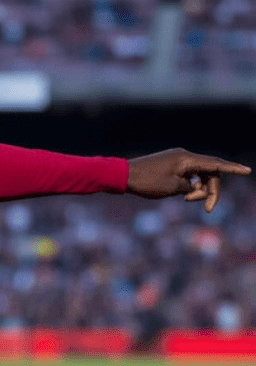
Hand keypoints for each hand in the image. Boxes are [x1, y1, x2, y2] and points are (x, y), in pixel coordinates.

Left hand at [126, 148, 250, 212]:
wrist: (122, 175)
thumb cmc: (146, 181)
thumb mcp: (173, 188)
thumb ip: (191, 187)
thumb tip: (195, 186)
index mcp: (186, 159)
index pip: (216, 164)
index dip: (233, 169)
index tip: (247, 171)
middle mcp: (184, 156)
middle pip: (209, 172)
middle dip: (211, 190)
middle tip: (207, 209)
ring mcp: (177, 160)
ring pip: (199, 175)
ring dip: (198, 190)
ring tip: (185, 199)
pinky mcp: (170, 166)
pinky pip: (188, 176)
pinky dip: (189, 186)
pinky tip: (182, 194)